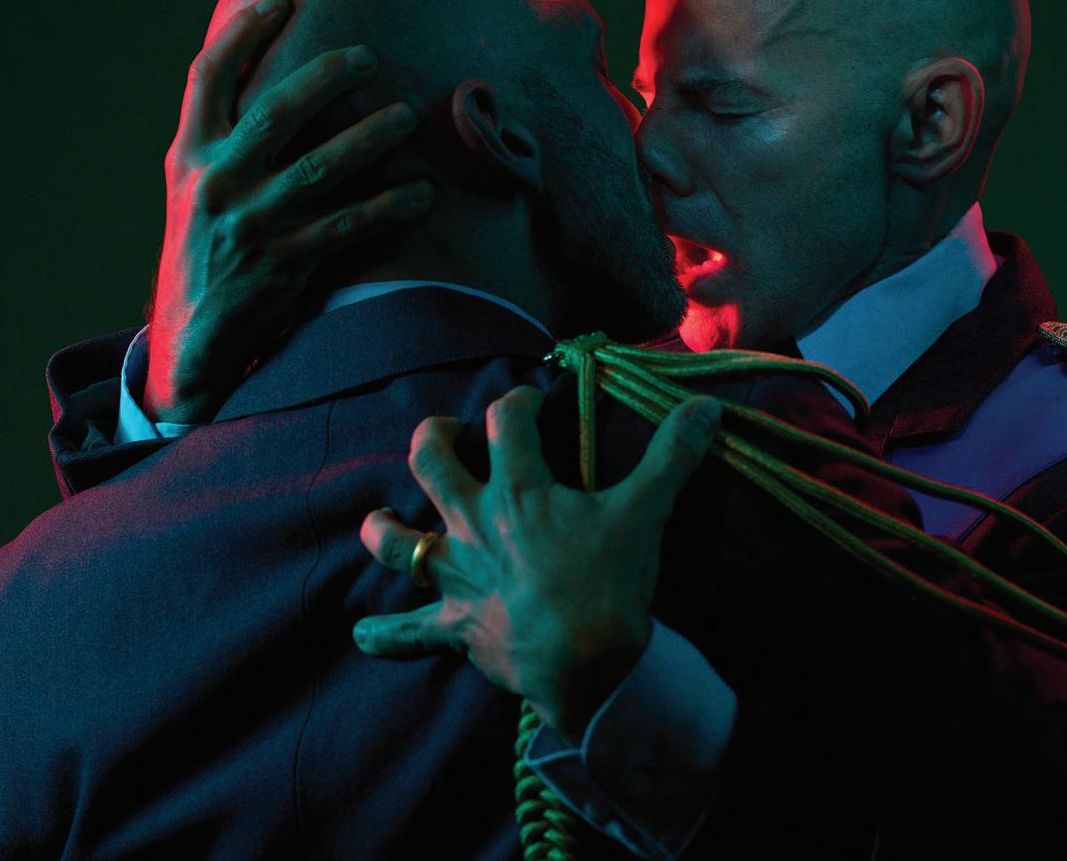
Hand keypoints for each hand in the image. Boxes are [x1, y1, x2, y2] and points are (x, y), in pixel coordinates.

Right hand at [145, 0, 433, 422]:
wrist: (192, 332)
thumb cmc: (206, 240)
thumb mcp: (195, 183)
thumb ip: (226, 135)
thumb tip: (275, 73)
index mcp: (190, 155)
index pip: (208, 78)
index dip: (242, 35)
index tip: (280, 3)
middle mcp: (216, 182)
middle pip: (275, 111)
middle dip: (325, 77)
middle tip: (369, 57)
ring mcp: (252, 222)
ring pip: (322, 166)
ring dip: (370, 137)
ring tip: (406, 116)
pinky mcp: (285, 260)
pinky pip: (349, 225)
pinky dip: (389, 207)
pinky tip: (423, 192)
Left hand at [353, 386, 720, 736]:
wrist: (588, 665)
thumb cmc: (610, 583)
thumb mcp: (644, 510)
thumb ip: (672, 454)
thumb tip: (705, 407)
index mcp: (518, 488)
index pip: (504, 420)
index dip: (515, 402)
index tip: (530, 402)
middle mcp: (474, 523)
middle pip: (431, 464)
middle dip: (433, 439)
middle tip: (447, 433)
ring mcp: (458, 577)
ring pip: (398, 544)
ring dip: (383, 530)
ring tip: (377, 520)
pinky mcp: (455, 627)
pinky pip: (407, 633)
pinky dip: (384, 634)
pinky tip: (362, 633)